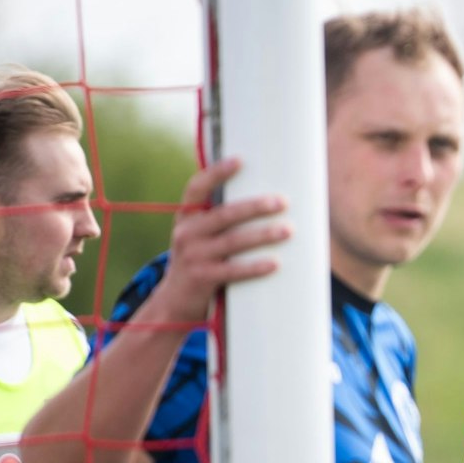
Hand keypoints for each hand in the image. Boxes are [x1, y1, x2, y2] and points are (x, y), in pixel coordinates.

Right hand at [132, 158, 290, 326]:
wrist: (175, 301)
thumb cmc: (200, 260)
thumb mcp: (199, 235)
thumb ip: (219, 217)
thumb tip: (265, 197)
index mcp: (187, 216)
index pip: (197, 188)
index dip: (217, 173)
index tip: (240, 160)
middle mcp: (187, 233)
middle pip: (224, 215)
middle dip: (255, 206)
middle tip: (282, 202)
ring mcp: (193, 257)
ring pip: (232, 242)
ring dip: (262, 235)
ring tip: (288, 230)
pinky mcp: (203, 279)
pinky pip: (233, 271)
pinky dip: (255, 266)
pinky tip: (274, 263)